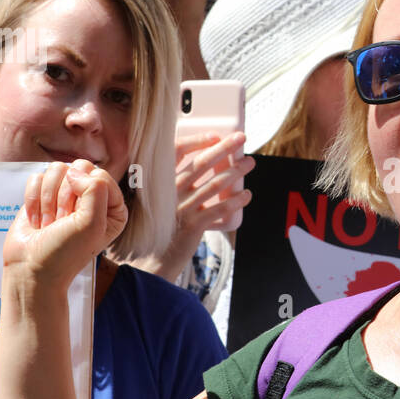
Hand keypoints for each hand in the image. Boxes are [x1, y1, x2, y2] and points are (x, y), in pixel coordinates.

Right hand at [3, 160, 127, 284]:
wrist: (31, 268)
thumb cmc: (65, 253)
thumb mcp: (92, 224)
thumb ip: (95, 190)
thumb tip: (74, 171)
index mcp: (113, 206)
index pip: (100, 175)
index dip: (83, 194)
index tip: (75, 218)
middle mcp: (92, 197)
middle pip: (78, 168)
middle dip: (64, 196)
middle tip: (62, 221)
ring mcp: (66, 194)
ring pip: (56, 170)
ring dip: (48, 199)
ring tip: (51, 222)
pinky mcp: (43, 194)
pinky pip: (37, 177)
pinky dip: (33, 199)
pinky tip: (38, 220)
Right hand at [129, 132, 254, 282]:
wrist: (150, 262)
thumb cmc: (158, 231)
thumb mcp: (161, 204)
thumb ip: (176, 188)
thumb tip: (202, 172)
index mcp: (160, 183)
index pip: (177, 153)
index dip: (197, 141)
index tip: (216, 135)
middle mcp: (169, 192)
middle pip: (201, 163)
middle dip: (224, 148)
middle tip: (241, 138)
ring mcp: (181, 208)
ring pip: (214, 184)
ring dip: (235, 171)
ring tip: (249, 163)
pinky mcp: (192, 226)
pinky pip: (219, 209)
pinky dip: (235, 201)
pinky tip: (246, 195)